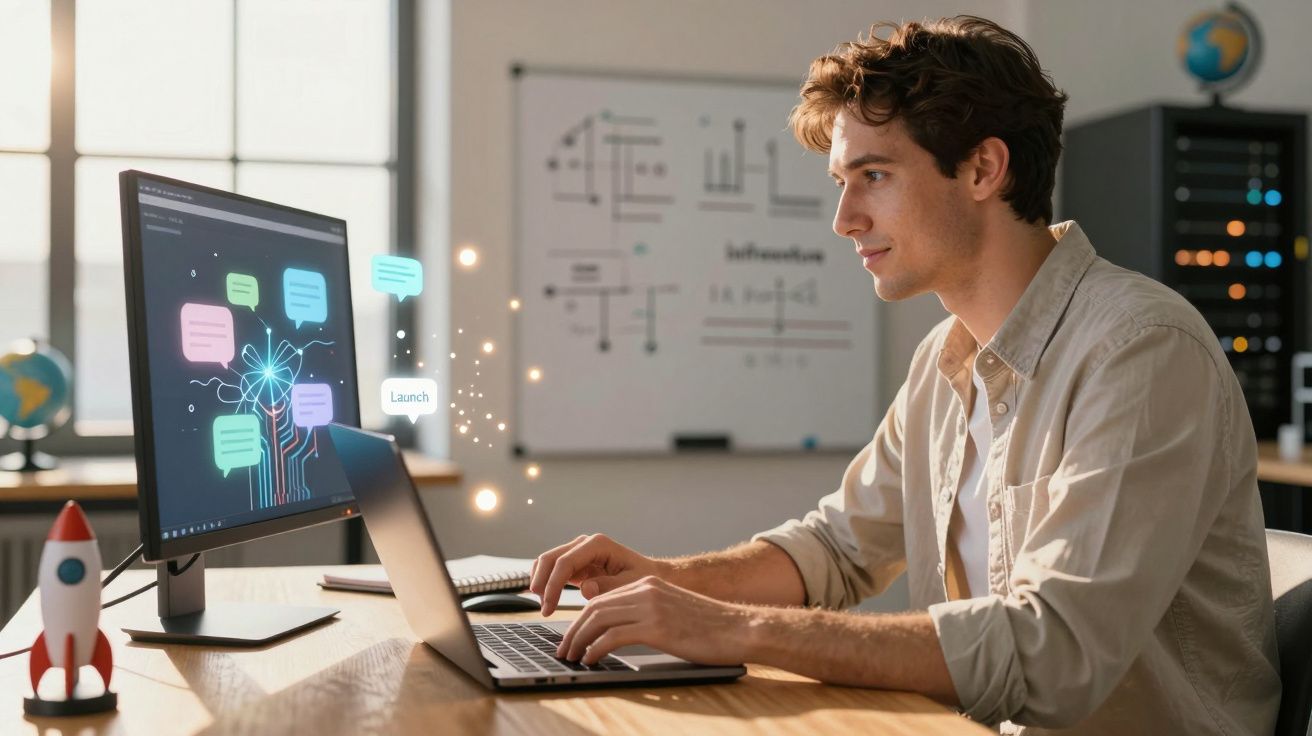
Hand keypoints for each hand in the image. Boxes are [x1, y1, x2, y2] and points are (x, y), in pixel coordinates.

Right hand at [529, 534, 666, 615]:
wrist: (648, 573)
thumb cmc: (642, 577)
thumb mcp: (631, 584)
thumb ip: (609, 586)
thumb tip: (585, 588)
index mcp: (598, 544)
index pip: (565, 562)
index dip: (553, 585)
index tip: (550, 606)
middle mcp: (584, 544)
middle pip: (551, 558)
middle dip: (542, 583)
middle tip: (544, 609)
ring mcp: (578, 552)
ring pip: (547, 562)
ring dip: (541, 583)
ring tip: (545, 607)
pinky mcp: (575, 563)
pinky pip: (553, 569)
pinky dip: (545, 583)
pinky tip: (546, 600)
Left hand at [556, 576, 754, 665]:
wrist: (740, 628)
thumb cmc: (711, 628)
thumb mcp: (673, 612)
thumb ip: (647, 615)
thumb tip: (618, 633)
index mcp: (649, 584)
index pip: (602, 598)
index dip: (581, 619)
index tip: (572, 637)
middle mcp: (646, 589)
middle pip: (594, 607)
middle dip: (573, 631)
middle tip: (564, 651)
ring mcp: (651, 606)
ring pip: (598, 619)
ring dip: (579, 640)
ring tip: (571, 658)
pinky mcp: (657, 626)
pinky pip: (613, 636)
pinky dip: (596, 649)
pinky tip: (591, 660)